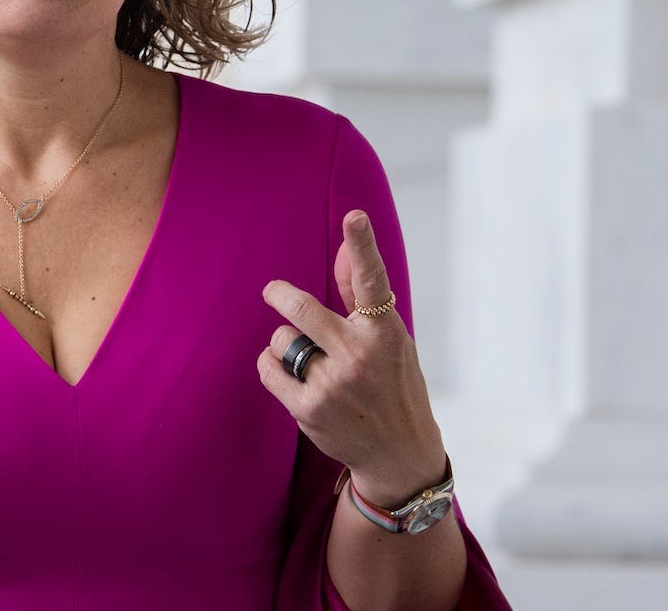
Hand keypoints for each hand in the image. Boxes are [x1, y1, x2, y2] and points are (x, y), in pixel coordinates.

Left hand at [257, 210, 447, 501]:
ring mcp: (333, 384)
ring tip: (309, 360)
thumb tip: (343, 246)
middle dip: (280, 295)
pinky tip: (292, 375)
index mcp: (384, 332)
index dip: (362, 245)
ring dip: (286, 344)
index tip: (354, 216)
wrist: (398, 452)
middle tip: (273, 291)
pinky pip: (269, 369)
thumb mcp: (387, 338)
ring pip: (282, 340)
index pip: (372, 281)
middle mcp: (359, 355)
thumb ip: (360, 294)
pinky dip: (273, 367)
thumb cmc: (391, 383)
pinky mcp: (309, 409)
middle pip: (300, 308)